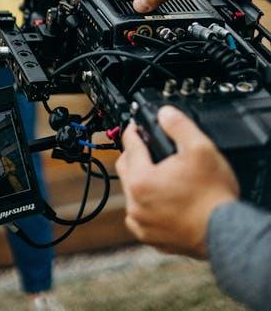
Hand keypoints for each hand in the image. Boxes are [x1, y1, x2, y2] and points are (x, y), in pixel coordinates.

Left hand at [115, 106, 238, 257]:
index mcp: (141, 180)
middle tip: (146, 146)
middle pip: (125, 167)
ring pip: (130, 192)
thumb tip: (165, 114)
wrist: (226, 234)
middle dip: (133, 153)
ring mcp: (141, 223)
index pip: (129, 145)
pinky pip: (139, 215)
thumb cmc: (213, 196)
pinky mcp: (150, 237)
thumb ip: (179, 126)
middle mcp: (135, 204)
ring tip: (157, 172)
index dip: (133, 130)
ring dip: (138, 179)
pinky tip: (161, 198)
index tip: (136, 126)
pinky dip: (145, 203)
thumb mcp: (200, 148)